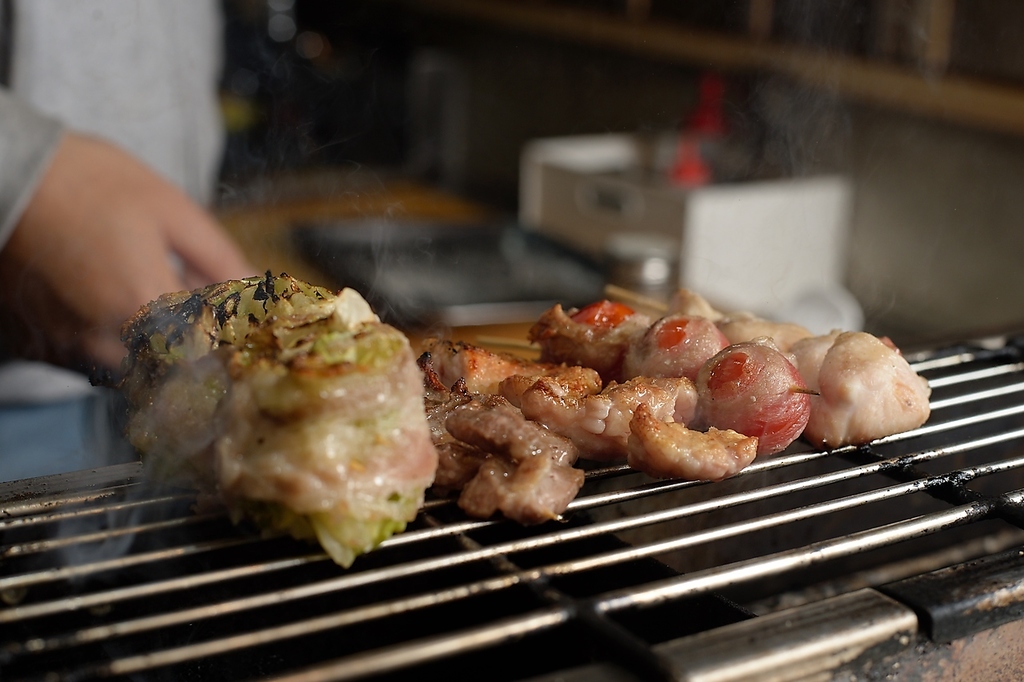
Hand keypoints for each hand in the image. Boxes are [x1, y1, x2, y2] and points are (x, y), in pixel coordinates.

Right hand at [0, 132, 254, 376]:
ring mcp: (67, 348)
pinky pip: (92, 365)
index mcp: (146, 306)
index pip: (210, 357)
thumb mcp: (170, 209)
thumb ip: (218, 260)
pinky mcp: (38, 346)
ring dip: (155, 353)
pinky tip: (116, 307)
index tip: (240, 332)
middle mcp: (104, 341)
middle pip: (172, 373)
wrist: (3, 174)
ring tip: (155, 304)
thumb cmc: (88, 182)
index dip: (230, 347)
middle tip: (204, 318)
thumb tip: (257, 294)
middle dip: (195, 353)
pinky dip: (115, 347)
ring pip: (132, 374)